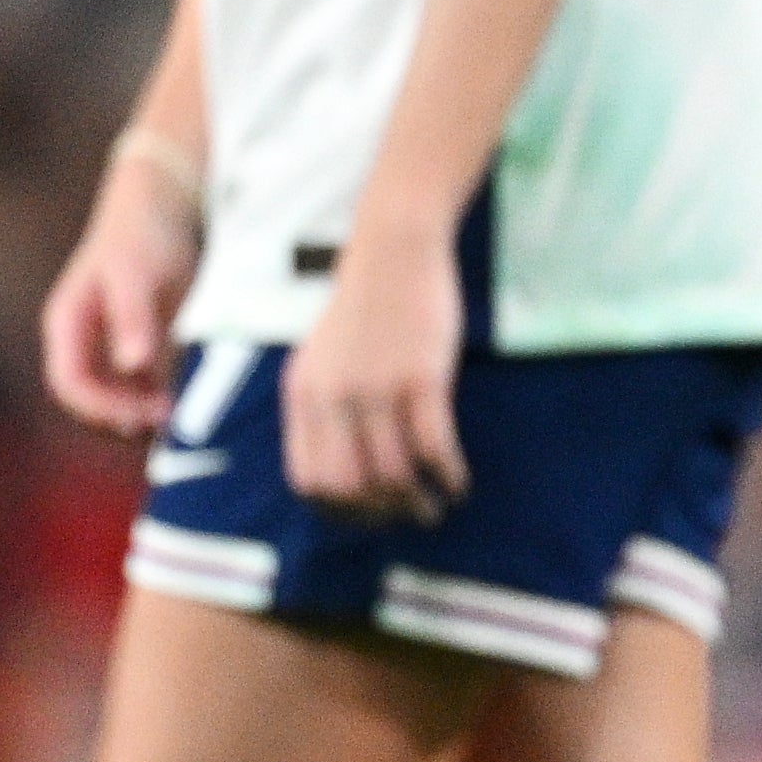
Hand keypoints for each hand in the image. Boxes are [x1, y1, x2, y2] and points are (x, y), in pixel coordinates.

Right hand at [41, 142, 200, 436]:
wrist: (162, 206)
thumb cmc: (141, 234)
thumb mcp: (135, 273)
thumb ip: (131, 318)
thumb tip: (130, 365)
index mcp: (67, 324)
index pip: (67, 383)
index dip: (97, 408)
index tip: (138, 417)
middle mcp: (81, 342)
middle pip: (88, 401)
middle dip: (121, 418)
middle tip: (167, 422)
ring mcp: (106, 347)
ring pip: (113, 400)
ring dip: (140, 416)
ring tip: (180, 418)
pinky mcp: (136, 348)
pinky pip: (139, 389)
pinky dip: (157, 401)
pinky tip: (187, 403)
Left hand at [282, 228, 468, 520]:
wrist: (395, 247)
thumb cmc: (365, 302)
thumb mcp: (322, 355)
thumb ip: (323, 405)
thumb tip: (343, 469)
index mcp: (303, 393)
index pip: (308, 479)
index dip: (337, 509)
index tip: (366, 513)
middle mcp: (333, 397)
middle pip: (349, 487)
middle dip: (379, 513)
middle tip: (405, 514)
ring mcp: (377, 388)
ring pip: (393, 474)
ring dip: (418, 501)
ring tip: (436, 505)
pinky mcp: (422, 378)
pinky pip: (433, 448)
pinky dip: (448, 475)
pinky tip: (459, 481)